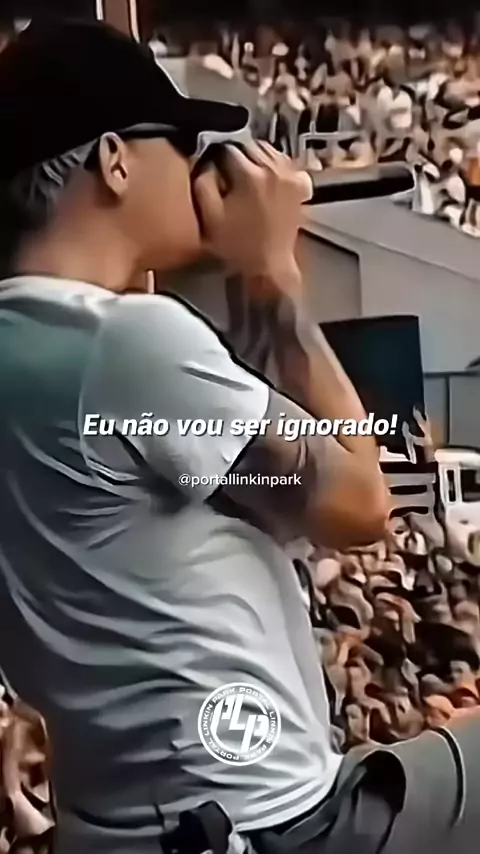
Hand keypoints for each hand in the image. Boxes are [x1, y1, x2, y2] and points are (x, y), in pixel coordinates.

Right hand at [192, 141, 311, 278]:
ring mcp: (290, 176)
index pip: (227, 148)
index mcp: (249, 175)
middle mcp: (273, 169)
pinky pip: (285, 162)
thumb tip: (207, 160)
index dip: (215, 156)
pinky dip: (274, 164)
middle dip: (236, 154)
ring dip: (254, 157)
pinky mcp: (300, 185)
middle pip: (249, 145)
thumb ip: (203, 181)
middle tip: (227, 171)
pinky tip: (265, 177)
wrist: (268, 266)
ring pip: (268, 150)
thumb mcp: (209, 216)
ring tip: (244, 174)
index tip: (211, 167)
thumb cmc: (236, 246)